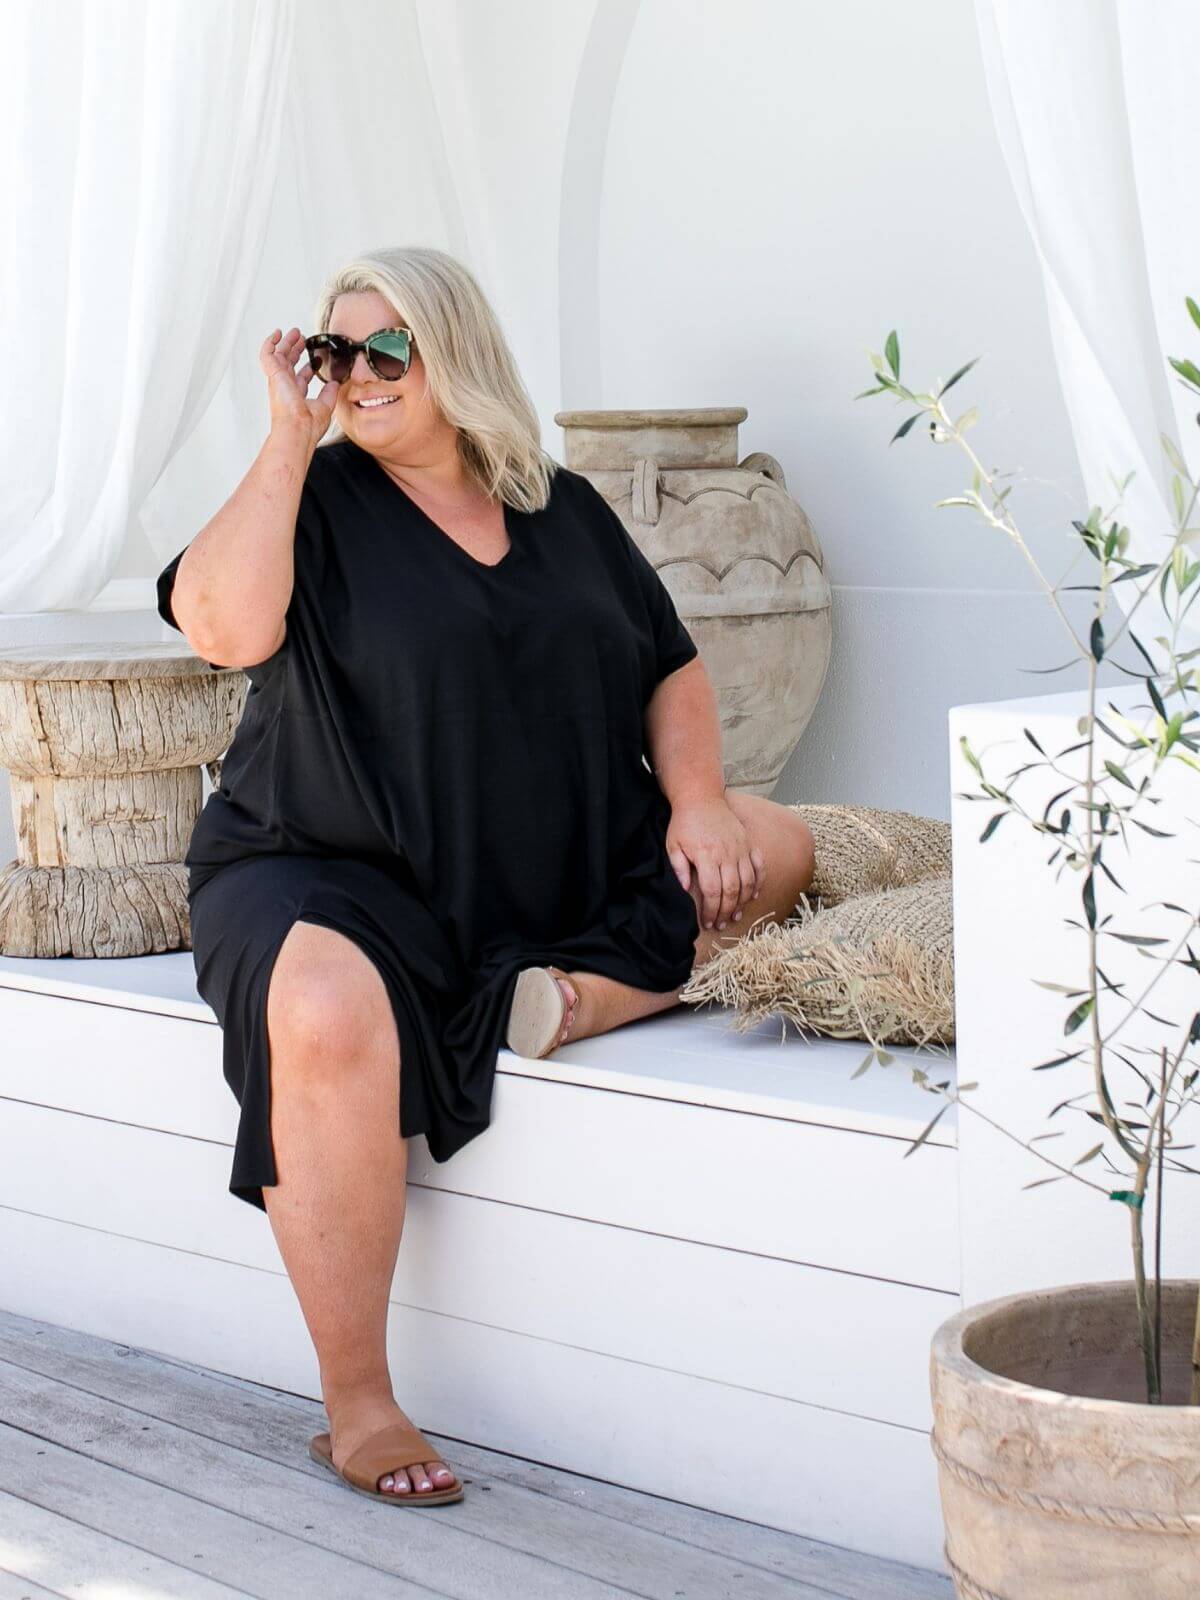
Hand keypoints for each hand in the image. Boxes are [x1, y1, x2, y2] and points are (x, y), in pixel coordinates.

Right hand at [260, 327, 339, 452]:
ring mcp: (278, 380)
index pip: (301, 378)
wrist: (298, 430)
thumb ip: (330, 393)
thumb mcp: (325, 406)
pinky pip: (266, 354)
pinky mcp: (273, 374)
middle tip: (303, 339)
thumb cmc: (308, 426)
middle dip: (296, 350)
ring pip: (279, 356)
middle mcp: (285, 387)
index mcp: (296, 396)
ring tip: (295, 332)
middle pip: (289, 364)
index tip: (317, 359)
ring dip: (287, 343)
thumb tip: (336, 383)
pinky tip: (278, 334)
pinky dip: (270, 343)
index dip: (308, 367)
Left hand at [666, 795, 765, 931]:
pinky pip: (759, 867)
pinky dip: (758, 883)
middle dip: (726, 911)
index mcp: (707, 855)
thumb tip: (687, 889)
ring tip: (734, 915)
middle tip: (721, 924)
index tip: (708, 922)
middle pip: (732, 890)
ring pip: (748, 882)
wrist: (701, 797)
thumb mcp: (673, 844)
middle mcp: (727, 853)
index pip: (713, 891)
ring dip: (742, 902)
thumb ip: (679, 868)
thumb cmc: (685, 823)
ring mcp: (741, 848)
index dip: (711, 910)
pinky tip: (752, 896)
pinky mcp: (748, 844)